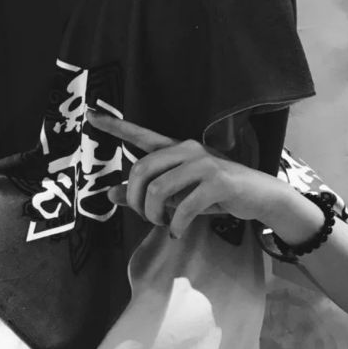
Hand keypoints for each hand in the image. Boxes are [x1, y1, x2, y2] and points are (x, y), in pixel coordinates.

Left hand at [86, 109, 285, 238]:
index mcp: (175, 148)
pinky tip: (178, 232)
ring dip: (153, 215)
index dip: (115, 126)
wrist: (258, 196)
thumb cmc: (213, 194)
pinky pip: (183, 207)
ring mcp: (203, 163)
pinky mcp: (217, 182)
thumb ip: (146, 192)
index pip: (141, 134)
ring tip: (163, 224)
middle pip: (140, 170)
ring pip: (157, 190)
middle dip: (134, 199)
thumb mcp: (177, 194)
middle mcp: (187, 149)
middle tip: (144, 216)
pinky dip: (176, 225)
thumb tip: (110, 194)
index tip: (89, 116)